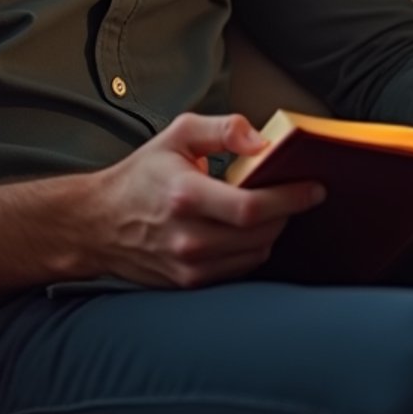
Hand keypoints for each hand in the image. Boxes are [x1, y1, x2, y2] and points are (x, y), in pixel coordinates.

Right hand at [77, 113, 325, 288]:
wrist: (98, 224)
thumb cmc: (140, 177)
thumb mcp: (178, 135)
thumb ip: (223, 129)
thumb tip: (262, 143)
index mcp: (185, 196)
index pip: (252, 207)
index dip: (291, 198)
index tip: (314, 188)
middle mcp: (188, 237)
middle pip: (261, 233)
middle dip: (286, 211)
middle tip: (293, 192)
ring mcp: (190, 266)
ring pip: (256, 253)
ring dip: (271, 231)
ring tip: (266, 209)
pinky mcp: (190, 283)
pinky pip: (240, 268)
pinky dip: (251, 248)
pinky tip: (244, 230)